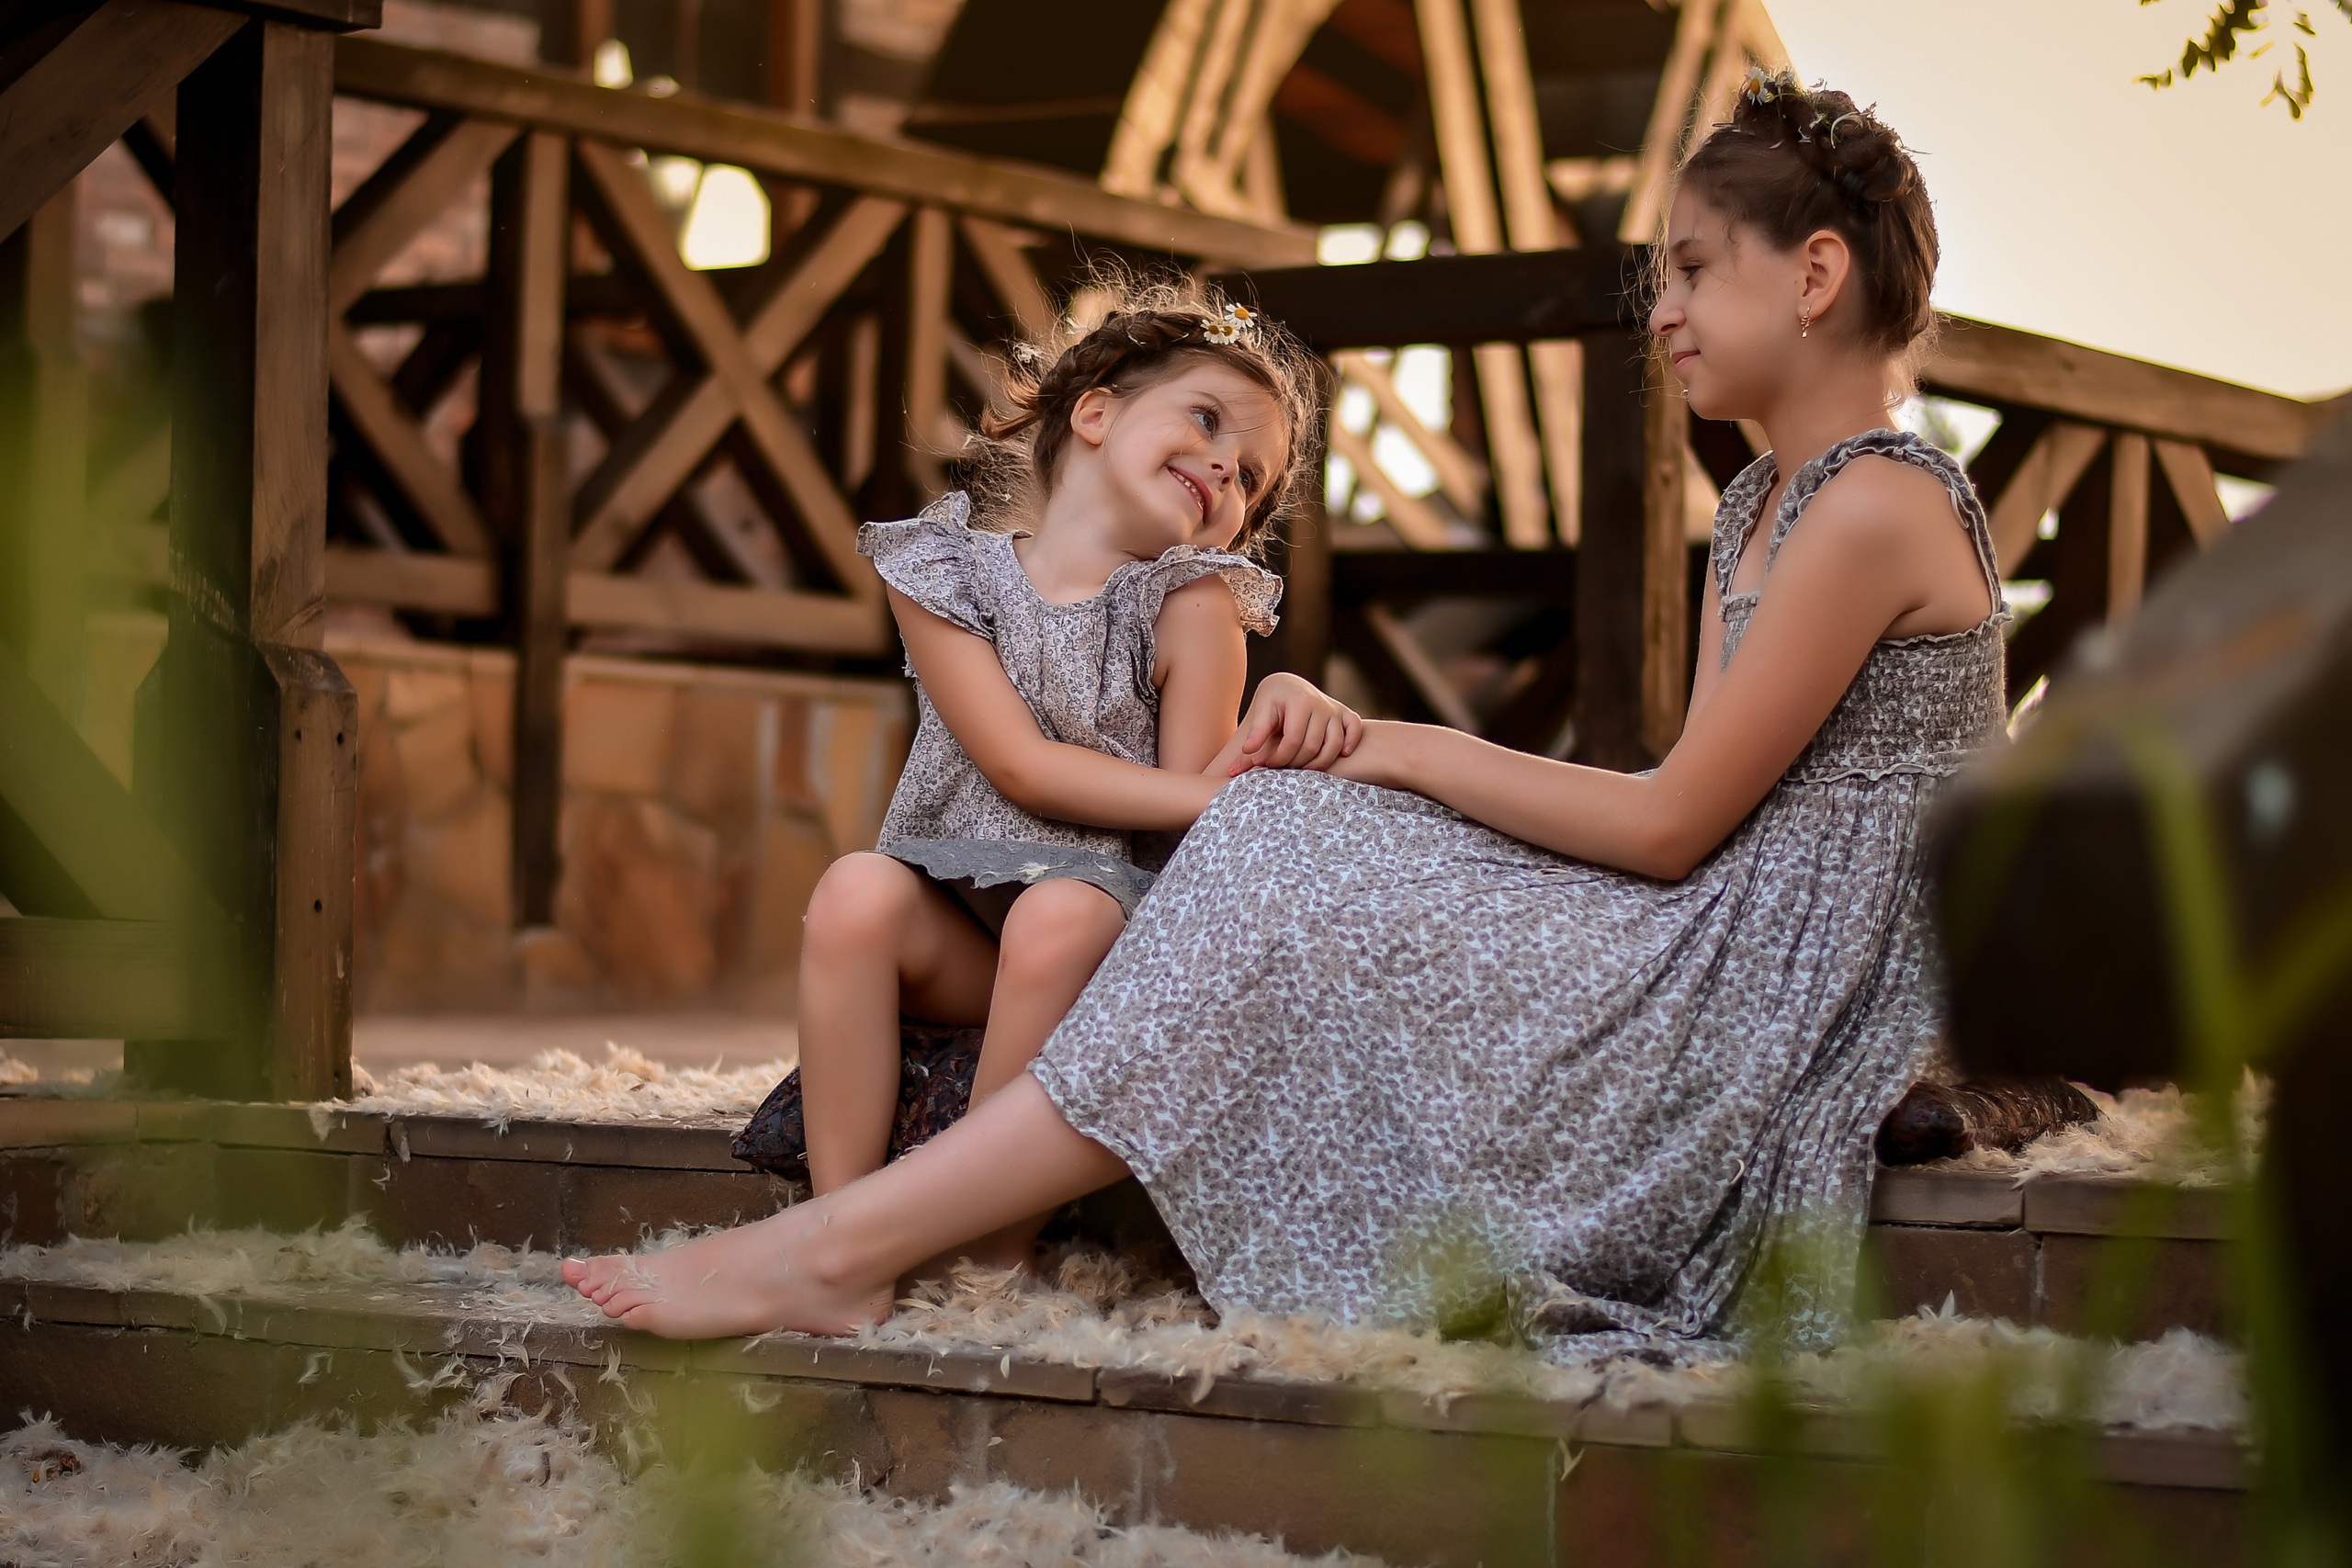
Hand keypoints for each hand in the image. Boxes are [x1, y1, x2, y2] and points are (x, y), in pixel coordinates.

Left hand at [1219, 673, 1362, 775]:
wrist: (1289, 685)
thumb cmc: (1272, 702)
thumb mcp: (1261, 712)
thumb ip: (1255, 735)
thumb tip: (1245, 759)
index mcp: (1299, 702)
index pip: (1292, 741)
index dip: (1277, 758)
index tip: (1263, 763)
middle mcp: (1320, 704)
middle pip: (1312, 747)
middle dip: (1294, 763)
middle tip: (1279, 767)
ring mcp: (1334, 709)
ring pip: (1334, 745)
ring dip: (1319, 762)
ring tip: (1302, 769)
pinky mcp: (1345, 713)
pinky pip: (1355, 729)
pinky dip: (1350, 742)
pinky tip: (1341, 754)